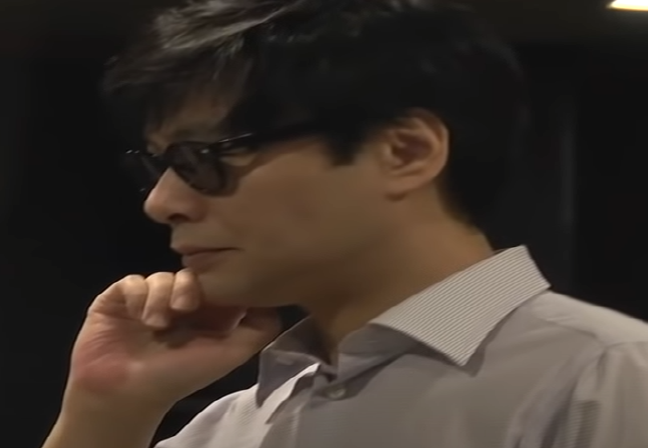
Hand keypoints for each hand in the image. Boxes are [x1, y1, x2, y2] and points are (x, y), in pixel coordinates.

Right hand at [65, 270, 280, 409]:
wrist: (126, 394)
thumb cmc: (179, 376)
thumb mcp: (231, 354)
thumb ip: (259, 328)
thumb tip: (272, 299)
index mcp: (207, 314)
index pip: (220, 282)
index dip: (221, 282)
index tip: (218, 294)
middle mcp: (179, 304)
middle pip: (192, 274)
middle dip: (190, 286)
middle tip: (185, 308)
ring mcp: (149, 300)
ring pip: (163, 276)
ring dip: (162, 296)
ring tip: (157, 323)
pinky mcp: (120, 298)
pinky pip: (133, 281)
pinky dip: (138, 295)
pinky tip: (138, 317)